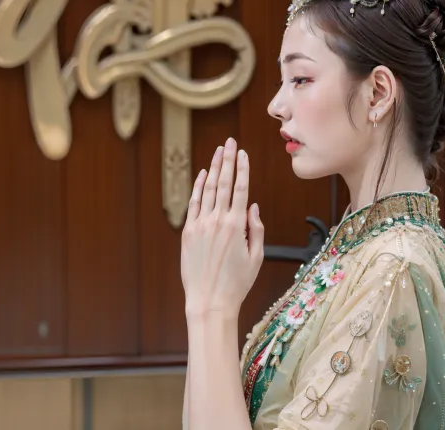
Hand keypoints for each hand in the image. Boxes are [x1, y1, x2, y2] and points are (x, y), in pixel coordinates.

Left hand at [181, 137, 263, 318]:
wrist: (209, 301)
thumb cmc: (236, 283)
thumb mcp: (256, 257)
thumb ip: (256, 229)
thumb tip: (253, 207)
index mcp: (236, 226)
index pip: (241, 189)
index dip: (242, 168)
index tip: (243, 153)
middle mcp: (217, 220)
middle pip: (224, 183)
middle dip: (227, 160)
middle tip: (230, 142)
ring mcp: (200, 224)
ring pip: (208, 189)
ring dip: (214, 168)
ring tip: (218, 152)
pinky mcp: (188, 232)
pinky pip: (194, 203)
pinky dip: (198, 187)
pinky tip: (203, 174)